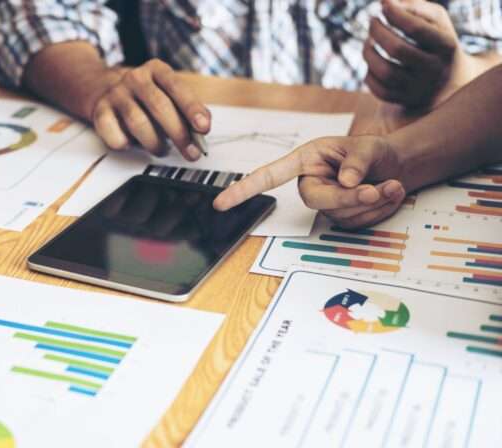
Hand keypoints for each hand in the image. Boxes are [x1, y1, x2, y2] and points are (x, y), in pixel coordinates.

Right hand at [91, 59, 210, 160]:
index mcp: (156, 69)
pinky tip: (133, 143)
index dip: (192, 108)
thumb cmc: (145, 97)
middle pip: (159, 106)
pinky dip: (128, 145)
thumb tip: (200, 131)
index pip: (177, 87)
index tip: (203, 128)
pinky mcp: (100, 112)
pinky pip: (116, 137)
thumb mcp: (167, 93)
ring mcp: (116, 94)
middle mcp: (135, 78)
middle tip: (191, 152)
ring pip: (138, 123)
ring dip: (155, 143)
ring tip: (162, 150)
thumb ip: (185, 109)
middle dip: (179, 134)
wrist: (102, 89)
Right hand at [213, 136, 407, 227]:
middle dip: (349, 198)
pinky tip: (389, 194)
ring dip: (373, 203)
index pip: (269, 176)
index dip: (244, 189)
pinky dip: (379, 211)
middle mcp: (310, 183)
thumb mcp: (368, 148)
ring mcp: (325, 203)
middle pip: (316, 201)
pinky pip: (357, 223)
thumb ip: (356, 162)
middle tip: (378, 190)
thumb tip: (344, 182)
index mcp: (305, 160)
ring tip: (393, 184)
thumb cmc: (375, 151)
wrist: (396, 166)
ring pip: (341, 214)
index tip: (221, 203)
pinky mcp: (340, 218)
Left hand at [365, 0, 464, 107]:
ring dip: (369, 53)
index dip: (396, 14)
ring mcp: (418, 88)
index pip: (417, 29)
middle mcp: (434, 69)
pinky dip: (369, 73)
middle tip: (372, 21)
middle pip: (398, 50)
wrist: (447, 80)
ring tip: (368, 41)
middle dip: (378, 31)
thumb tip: (385, 1)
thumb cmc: (435, 40)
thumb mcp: (434, 20)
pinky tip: (373, 62)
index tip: (384, 6)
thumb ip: (414, 6)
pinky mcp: (404, 100)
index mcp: (445, 46)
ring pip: (385, 72)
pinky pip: (379, 90)